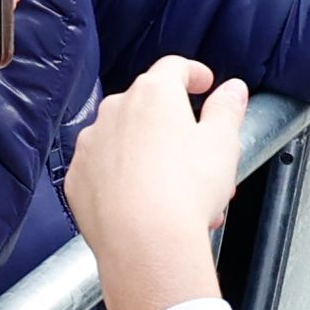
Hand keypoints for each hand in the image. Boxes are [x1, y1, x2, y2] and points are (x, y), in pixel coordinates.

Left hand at [64, 56, 250, 309]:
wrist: (142, 241)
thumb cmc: (185, 190)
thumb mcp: (223, 144)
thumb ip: (227, 110)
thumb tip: (232, 90)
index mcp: (153, 95)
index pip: (173, 68)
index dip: (193, 73)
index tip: (204, 83)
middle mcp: (114, 111)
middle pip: (148, 107)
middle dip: (174, 127)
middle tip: (200, 155)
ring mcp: (91, 144)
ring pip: (125, 141)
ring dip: (149, 155)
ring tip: (178, 190)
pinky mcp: (77, 177)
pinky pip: (104, 170)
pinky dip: (122, 179)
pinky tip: (145, 203)